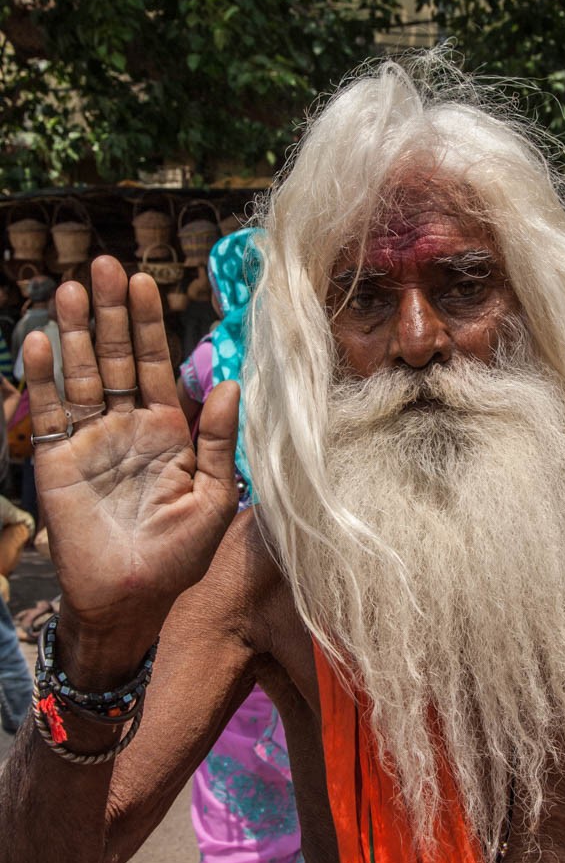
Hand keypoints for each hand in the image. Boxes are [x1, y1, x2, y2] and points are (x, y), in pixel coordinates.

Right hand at [23, 256, 238, 675]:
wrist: (131, 597)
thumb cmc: (179, 554)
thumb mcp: (213, 495)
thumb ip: (218, 440)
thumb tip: (227, 384)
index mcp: (168, 431)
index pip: (156, 366)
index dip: (150, 326)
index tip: (145, 282)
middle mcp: (127, 427)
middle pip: (117, 358)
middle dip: (111, 313)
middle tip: (103, 265)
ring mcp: (90, 440)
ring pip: (81, 375)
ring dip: (76, 332)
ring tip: (70, 289)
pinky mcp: (56, 460)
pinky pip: (48, 412)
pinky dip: (41, 378)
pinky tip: (39, 341)